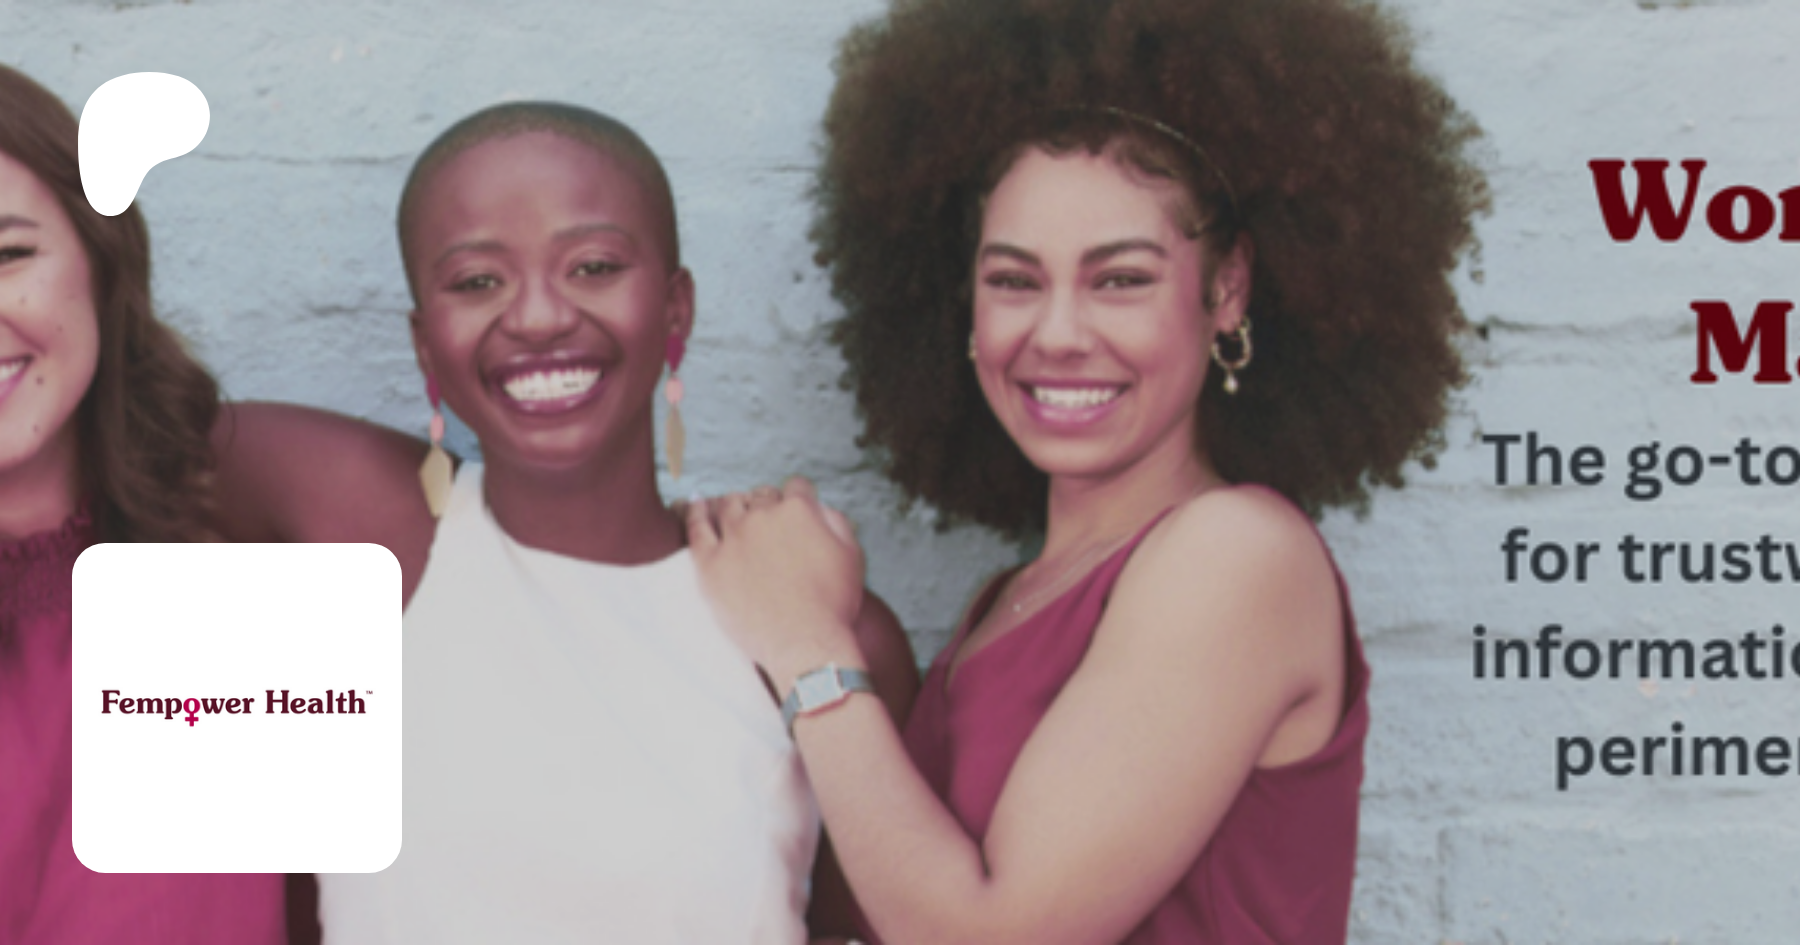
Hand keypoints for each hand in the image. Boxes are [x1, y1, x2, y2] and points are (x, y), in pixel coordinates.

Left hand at [686, 477, 866, 685]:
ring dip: (736, 505)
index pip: (796, 488)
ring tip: (735, 511)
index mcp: (799, 511)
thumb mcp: (851, 555)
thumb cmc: (832, 605)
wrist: (804, 644)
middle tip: (771, 524)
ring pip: (729, 505)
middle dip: (768, 504)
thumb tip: (819, 508)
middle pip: (762, 495)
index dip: (799, 499)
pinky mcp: (710, 563)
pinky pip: (696, 528)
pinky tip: (696, 504)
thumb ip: (835, 521)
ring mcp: (734, 538)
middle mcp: (764, 517)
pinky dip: (695, 513)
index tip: (796, 511)